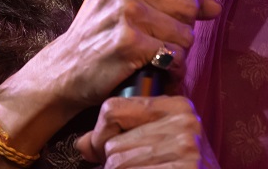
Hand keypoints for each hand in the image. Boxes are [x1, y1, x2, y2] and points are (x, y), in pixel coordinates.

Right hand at [35, 0, 220, 111]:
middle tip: (161, 37)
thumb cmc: (101, 32)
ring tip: (155, 53)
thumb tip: (215, 6)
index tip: (181, 10)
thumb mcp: (128, 0)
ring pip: (186, 32)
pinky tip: (154, 67)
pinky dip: (171, 67)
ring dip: (177, 49)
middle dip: (183, 26)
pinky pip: (176, 55)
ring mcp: (125, 11)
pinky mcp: (128, 42)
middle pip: (189, 4)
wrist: (65, 70)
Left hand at [74, 95, 219, 167]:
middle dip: (114, 164)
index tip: (109, 149)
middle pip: (112, 144)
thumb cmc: (181, 165)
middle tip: (136, 167)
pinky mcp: (184, 168)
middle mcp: (184, 122)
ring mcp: (185, 149)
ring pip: (117, 165)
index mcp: (177, 105)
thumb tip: (82, 144)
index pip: (112, 109)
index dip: (103, 134)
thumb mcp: (159, 141)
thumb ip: (124, 135)